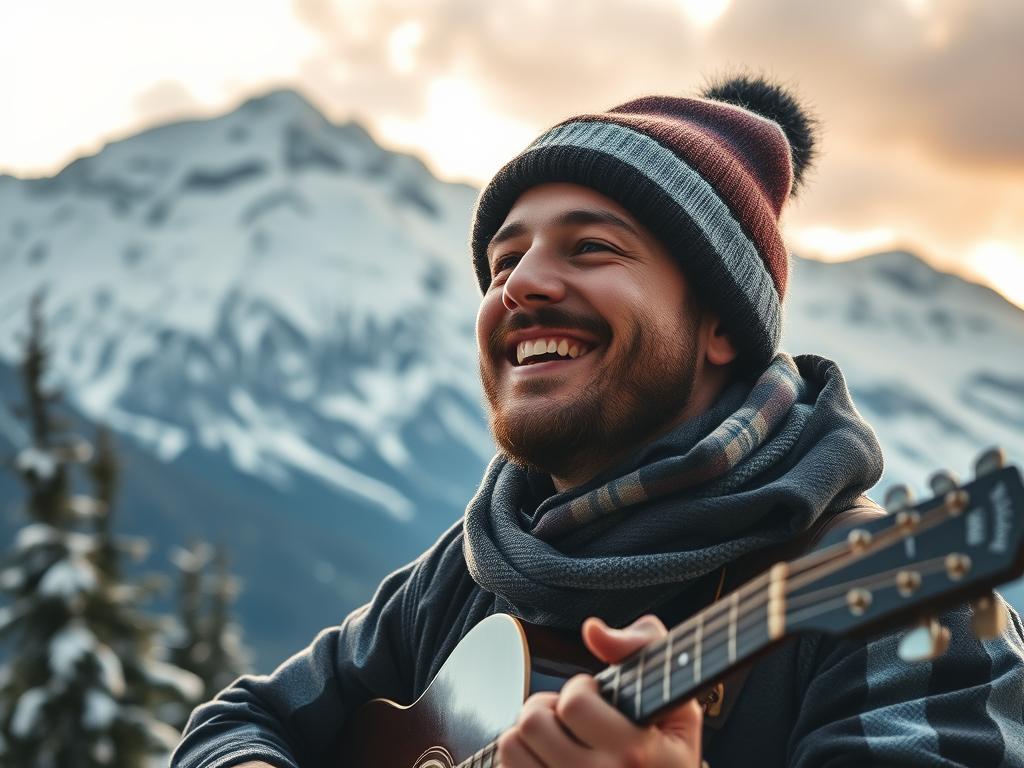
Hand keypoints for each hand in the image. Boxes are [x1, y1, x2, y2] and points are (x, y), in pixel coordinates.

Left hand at [497, 614, 702, 766]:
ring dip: (533, 733)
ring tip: (560, 738)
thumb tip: (593, 630)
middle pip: (534, 721)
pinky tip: (549, 758)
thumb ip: (640, 649)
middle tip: (573, 718)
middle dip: (550, 707)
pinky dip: (522, 755)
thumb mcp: (676, 703)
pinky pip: (507, 765)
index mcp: (634, 753)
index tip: (598, 699)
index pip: (574, 703)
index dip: (582, 690)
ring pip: (512, 743)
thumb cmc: (670, 755)